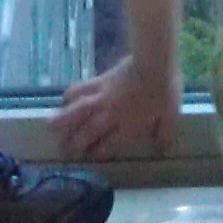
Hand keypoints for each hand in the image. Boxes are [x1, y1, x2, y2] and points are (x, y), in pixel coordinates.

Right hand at [52, 56, 180, 158]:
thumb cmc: (165, 91)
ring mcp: (102, 98)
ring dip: (64, 120)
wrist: (153, 64)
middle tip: (64, 151)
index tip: (87, 158)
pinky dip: (71, 94)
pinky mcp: (99, 81)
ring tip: (51, 127)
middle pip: (88, 132)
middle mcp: (110, 116)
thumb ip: (164, 134)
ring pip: (78, 112)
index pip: (107, 145)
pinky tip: (64, 99)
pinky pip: (81, 89)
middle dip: (75, 143)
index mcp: (127, 127)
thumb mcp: (171, 116)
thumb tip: (161, 150)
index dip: (96, 153)